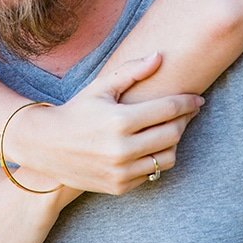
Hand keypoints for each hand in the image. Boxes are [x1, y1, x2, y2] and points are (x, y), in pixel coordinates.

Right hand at [9, 56, 203, 193]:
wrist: (44, 146)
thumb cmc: (75, 111)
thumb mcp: (100, 88)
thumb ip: (131, 71)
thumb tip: (160, 56)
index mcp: (120, 120)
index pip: (169, 109)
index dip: (188, 102)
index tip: (197, 100)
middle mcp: (122, 149)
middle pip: (173, 134)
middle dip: (183, 121)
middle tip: (183, 114)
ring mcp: (121, 171)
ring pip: (167, 158)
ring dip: (172, 143)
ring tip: (165, 131)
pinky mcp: (119, 187)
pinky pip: (151, 174)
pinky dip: (154, 160)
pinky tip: (147, 148)